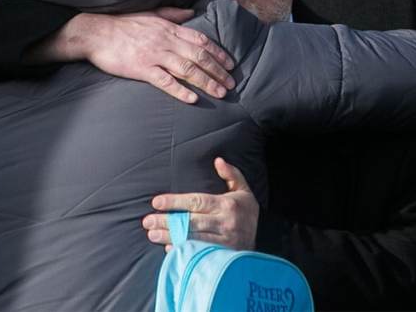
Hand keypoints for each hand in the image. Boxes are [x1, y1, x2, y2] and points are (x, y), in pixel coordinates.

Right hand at [33, 8, 234, 103]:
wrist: (95, 33)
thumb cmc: (123, 24)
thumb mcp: (151, 13)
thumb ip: (173, 14)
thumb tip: (192, 12)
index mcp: (169, 28)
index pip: (201, 39)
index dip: (218, 52)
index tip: (231, 64)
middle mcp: (165, 40)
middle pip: (199, 56)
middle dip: (218, 70)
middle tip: (232, 84)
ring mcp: (153, 55)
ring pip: (186, 69)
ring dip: (206, 81)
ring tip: (220, 93)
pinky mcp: (140, 69)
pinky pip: (164, 81)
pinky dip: (180, 90)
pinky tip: (193, 98)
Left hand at [142, 157, 258, 250]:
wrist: (268, 240)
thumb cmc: (247, 212)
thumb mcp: (243, 190)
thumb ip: (231, 174)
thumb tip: (218, 160)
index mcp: (227, 204)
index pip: (196, 201)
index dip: (175, 202)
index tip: (157, 202)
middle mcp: (225, 223)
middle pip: (190, 221)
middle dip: (166, 221)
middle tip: (147, 221)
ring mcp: (224, 241)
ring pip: (191, 238)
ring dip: (169, 237)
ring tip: (152, 234)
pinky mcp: (222, 256)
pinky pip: (198, 254)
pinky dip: (182, 251)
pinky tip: (168, 248)